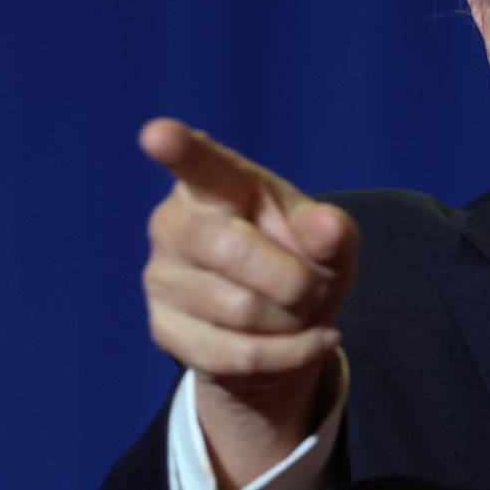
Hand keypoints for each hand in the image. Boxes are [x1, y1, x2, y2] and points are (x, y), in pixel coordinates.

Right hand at [139, 117, 357, 489]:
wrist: (283, 328)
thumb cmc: (301, 262)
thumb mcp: (330, 242)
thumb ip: (332, 231)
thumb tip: (327, 227)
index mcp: (217, 184)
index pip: (197, 163)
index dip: (178, 148)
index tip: (157, 134)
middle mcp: (174, 223)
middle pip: (233, 250)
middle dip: (294, 280)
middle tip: (311, 286)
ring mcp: (161, 276)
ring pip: (239, 309)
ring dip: (291, 320)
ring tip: (298, 312)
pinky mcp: (163, 329)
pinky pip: (234, 354)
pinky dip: (286, 355)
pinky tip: (305, 342)